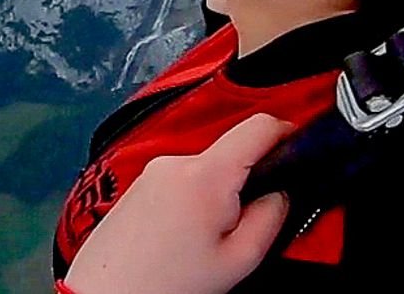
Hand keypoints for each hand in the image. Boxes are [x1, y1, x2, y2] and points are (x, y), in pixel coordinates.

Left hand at [62, 114, 295, 293]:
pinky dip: (192, 203)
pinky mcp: (139, 183)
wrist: (106, 293)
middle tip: (241, 228)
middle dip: (246, 184)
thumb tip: (282, 192)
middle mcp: (175, 162)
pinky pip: (181, 181)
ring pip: (205, 171)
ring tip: (203, 241)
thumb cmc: (165, 284)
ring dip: (216, 197)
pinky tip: (182, 238)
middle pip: (231, 154)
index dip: (287, 131)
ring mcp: (153, 170)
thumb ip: (271, 218)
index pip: (259, 126)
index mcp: (205, 175)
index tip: (298, 146)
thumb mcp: (238, 260)